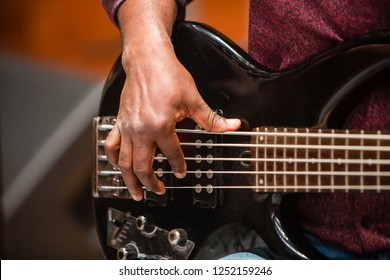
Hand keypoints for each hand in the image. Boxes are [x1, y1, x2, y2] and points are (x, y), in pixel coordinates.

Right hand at [103, 0, 240, 200]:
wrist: (147, 59)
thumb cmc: (167, 75)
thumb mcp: (193, 98)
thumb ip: (211, 119)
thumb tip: (232, 126)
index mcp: (161, 126)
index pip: (172, 155)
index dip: (179, 166)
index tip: (182, 172)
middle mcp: (141, 131)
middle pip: (143, 167)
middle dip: (152, 183)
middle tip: (159, 191)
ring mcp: (127, 128)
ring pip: (124, 162)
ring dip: (130, 180)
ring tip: (136, 193)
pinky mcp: (119, 122)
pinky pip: (111, 146)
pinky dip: (112, 159)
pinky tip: (117, 167)